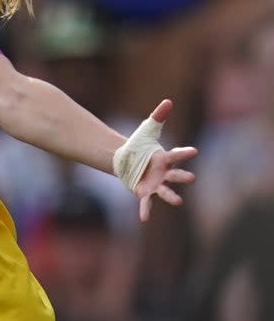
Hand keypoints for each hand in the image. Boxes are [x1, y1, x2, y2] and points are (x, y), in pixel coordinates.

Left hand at [134, 99, 196, 221]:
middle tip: (192, 178)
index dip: (185, 153)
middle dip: (182, 176)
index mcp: (165, 158)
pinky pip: (146, 202)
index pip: (177, 155)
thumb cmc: (140, 145)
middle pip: (175, 175)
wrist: (126, 160)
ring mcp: (155, 184)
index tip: (194, 151)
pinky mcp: (144, 192)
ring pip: (165, 191)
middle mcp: (164, 173)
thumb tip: (168, 101)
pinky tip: (144, 219)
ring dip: (171, 196)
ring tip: (179, 202)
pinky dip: (146, 210)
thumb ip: (158, 116)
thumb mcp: (148, 130)